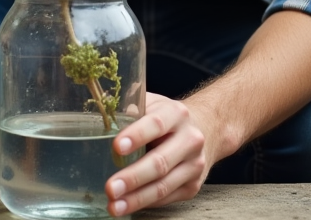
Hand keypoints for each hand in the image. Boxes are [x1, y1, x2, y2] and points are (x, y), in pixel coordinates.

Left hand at [105, 93, 219, 215]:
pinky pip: (166, 198)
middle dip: (133, 177)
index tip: (116, 147)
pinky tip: (127, 206)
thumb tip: (104, 118)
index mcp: (176, 114)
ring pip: (164, 186)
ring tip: (114, 206)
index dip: (136, 136)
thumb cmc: (167, 118)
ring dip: (136, 199)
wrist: (205, 129)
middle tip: (111, 188)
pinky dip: (145, 203)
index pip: (156, 124)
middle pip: (160, 162)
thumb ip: (130, 109)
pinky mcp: (193, 186)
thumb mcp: (152, 104)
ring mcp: (194, 165)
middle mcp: (190, 139)